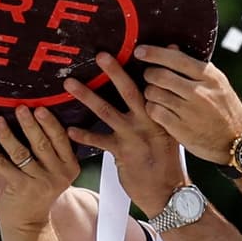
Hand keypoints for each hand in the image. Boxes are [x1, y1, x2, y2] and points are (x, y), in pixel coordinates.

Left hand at [0, 107, 80, 233]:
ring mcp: (39, 183)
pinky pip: (2, 165)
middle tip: (20, 108)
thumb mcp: (51, 171)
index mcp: (69, 165)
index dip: (50, 123)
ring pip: (21, 153)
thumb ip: (47, 149)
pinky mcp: (20, 189)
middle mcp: (57, 174)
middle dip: (30, 124)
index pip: (61, 139)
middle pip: (42, 143)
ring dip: (7, 135)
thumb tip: (26, 115)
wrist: (28, 223)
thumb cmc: (36, 190)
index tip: (39, 108)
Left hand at [64, 52, 188, 213]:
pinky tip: (68, 129)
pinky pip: (100, 141)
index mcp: (162, 112)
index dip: (140, 66)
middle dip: (114, 72)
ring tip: (69, 84)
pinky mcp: (123, 154)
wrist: (169, 192)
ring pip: (108, 112)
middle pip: (130, 91)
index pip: (151, 84)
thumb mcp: (172, 128)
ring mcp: (135, 137)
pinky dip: (84, 135)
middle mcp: (149, 121)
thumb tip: (167, 77)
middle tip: (99, 55)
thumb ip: (166, 100)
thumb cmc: (167, 157)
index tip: (127, 48)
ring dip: (87, 97)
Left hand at [132, 45, 241, 164]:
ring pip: (153, 93)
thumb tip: (170, 48)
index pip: (177, 59)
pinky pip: (154, 111)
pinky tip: (158, 108)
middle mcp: (199, 92)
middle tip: (150, 76)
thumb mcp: (217, 84)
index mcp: (210, 77)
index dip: (154, 53)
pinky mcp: (180, 128)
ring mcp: (189, 111)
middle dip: (149, 74)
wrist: (236, 141)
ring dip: (149, 92)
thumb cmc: (224, 109)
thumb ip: (194, 68)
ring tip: (156, 94)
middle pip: (159, 75)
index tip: (140, 51)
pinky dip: (151, 108)